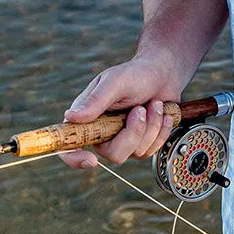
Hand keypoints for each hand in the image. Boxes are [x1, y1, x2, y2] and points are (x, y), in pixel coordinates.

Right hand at [58, 54, 183, 168]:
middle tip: (141, 108)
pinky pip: (151, 150)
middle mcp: (102, 132)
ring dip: (151, 126)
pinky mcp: (140, 144)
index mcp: (86, 117)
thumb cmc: (136, 74)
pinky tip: (162, 114)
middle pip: (113, 154)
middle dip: (134, 132)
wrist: (163, 75)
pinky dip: (161, 131)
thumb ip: (96, 100)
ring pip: (136, 152)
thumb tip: (71, 117)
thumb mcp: (115, 82)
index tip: (91, 160)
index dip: (74, 158)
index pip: (70, 145)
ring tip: (154, 104)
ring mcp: (122, 140)